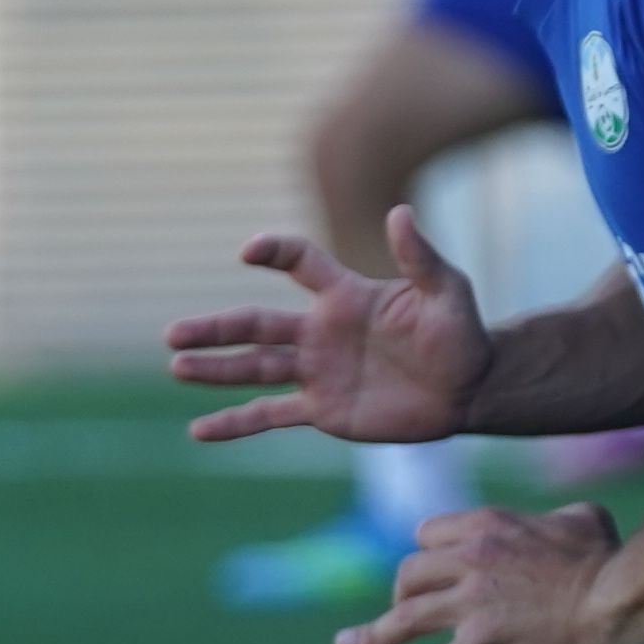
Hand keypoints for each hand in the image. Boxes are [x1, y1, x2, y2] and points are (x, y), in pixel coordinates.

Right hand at [168, 207, 496, 447]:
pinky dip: (235, 423)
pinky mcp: (322, 410)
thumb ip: (421, 257)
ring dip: (214, 369)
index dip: (275, 254)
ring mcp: (317, 372)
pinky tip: (199, 431)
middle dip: (215, 328)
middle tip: (173, 333)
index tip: (249, 253)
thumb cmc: (461, 334)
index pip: (299, 263)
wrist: (470, 389)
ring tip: (177, 366)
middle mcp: (320, 331)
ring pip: (254, 368)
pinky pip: (270, 416)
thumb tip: (400, 212)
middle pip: (256, 324)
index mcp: (345, 295)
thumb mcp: (447, 291)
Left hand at [335, 500, 626, 643]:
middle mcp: (468, 558)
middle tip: (415, 613)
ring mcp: (470, 602)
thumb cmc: (607, 558)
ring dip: (372, 635)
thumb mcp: (582, 517)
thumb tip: (561, 526)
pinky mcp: (480, 643)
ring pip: (404, 616)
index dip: (431, 554)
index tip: (442, 572)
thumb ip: (556, 518)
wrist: (617, 598)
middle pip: (409, 572)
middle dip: (407, 593)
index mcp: (486, 525)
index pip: (427, 534)